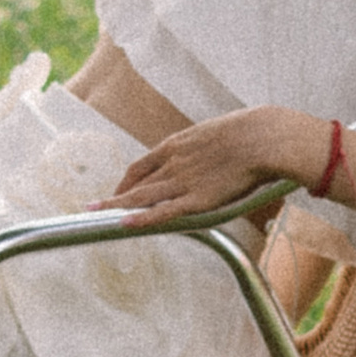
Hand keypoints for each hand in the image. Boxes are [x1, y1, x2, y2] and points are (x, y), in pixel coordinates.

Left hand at [101, 110, 290, 224]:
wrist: (262, 138)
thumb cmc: (248, 134)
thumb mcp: (216, 134)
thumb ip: (204, 148)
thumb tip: (208, 153)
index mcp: (177, 144)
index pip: (142, 165)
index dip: (127, 181)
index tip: (119, 190)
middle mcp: (173, 162)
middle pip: (135, 182)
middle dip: (114, 195)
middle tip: (93, 205)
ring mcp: (183, 181)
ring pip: (142, 197)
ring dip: (116, 206)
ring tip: (95, 214)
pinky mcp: (197, 199)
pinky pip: (164, 211)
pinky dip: (142, 218)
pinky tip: (125, 223)